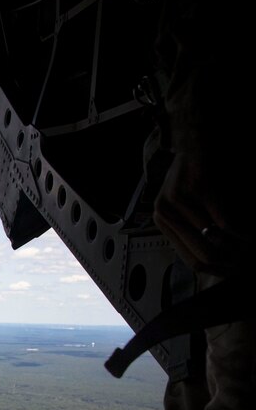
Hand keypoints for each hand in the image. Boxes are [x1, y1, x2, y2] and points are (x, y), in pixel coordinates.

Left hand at [154, 152, 250, 276]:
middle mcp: (165, 212)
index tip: (239, 272)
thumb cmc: (199, 173)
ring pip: (216, 241)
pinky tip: (255, 233)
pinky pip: (226, 222)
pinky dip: (244, 231)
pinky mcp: (199, 187)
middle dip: (233, 263)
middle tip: (251, 264)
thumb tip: (213, 263)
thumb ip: (194, 229)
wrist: (199, 138)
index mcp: (163, 220)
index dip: (220, 270)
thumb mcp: (188, 204)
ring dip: (241, 248)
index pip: (192, 261)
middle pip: (204, 256)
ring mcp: (180, 199)